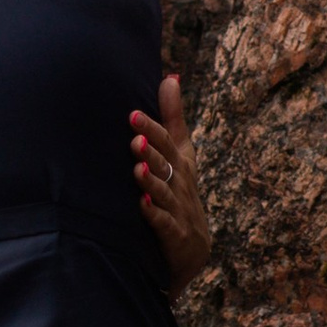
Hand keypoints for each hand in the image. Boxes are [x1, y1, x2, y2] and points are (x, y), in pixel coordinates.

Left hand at [132, 72, 212, 289]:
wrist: (192, 249)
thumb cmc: (179, 192)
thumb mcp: (179, 154)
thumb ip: (172, 118)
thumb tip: (170, 76)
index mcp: (180, 163)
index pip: (169, 142)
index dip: (153, 128)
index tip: (133, 114)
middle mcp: (181, 183)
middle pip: (167, 164)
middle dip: (152, 151)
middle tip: (135, 137)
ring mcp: (179, 210)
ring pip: (165, 192)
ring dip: (152, 181)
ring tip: (138, 169)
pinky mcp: (175, 235)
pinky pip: (164, 224)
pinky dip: (155, 215)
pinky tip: (142, 205)